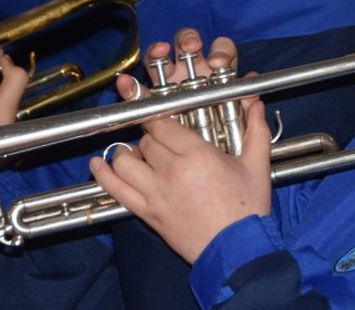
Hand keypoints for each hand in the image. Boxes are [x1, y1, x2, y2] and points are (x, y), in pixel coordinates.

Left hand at [95, 30, 269, 262]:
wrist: (237, 251)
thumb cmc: (248, 210)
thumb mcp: (257, 166)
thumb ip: (256, 130)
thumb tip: (256, 102)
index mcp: (198, 155)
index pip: (164, 124)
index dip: (157, 115)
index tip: (156, 111)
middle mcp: (171, 170)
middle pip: (146, 140)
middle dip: (151, 136)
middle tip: (161, 138)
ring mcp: (155, 193)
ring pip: (126, 161)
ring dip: (127, 152)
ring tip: (133, 150)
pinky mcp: (147, 213)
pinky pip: (116, 190)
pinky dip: (103, 175)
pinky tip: (97, 165)